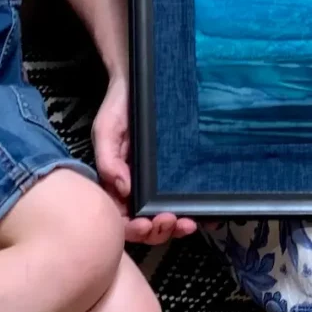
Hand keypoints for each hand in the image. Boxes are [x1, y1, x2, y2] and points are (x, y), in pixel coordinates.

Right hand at [92, 76, 196, 243]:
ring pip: (164, 216)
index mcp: (116, 183)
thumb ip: (108, 160)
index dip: (135, 229)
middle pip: (145, 225)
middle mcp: (135, 187)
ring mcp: (155, 181)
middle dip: (159, 231)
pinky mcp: (174, 172)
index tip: (147, 224)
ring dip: (176, 227)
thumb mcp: (105, 130)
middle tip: (171, 221)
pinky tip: (206, 214)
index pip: (121, 219)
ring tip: (188, 222)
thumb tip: (123, 189)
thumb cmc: (118, 106)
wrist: (139, 80)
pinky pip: (181, 196)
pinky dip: (193, 210)